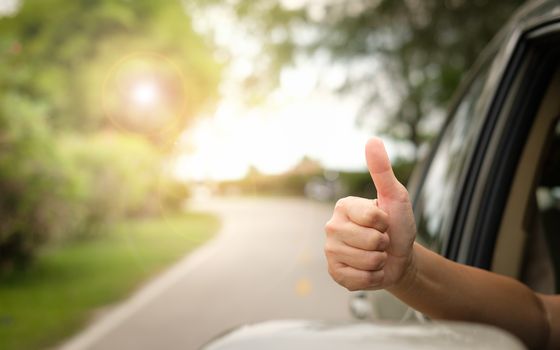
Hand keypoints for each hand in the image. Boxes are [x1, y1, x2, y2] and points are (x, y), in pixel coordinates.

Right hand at [324, 137, 416, 290]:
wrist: (400, 257)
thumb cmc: (397, 224)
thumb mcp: (394, 196)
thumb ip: (382, 170)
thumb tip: (372, 140)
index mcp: (343, 206)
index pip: (372, 218)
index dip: (386, 222)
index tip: (384, 222)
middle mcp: (331, 227)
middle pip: (370, 241)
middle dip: (384, 244)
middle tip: (381, 241)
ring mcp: (330, 251)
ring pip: (366, 261)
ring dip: (379, 261)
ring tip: (376, 255)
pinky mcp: (334, 273)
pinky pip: (359, 280)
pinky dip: (372, 278)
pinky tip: (369, 270)